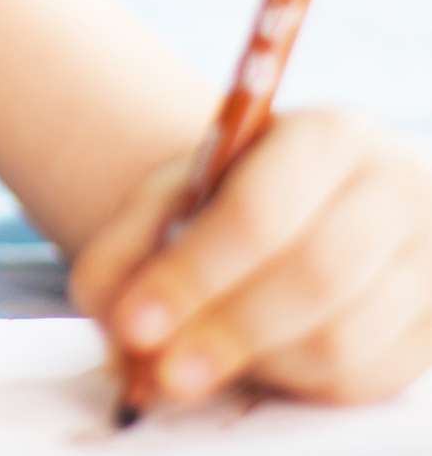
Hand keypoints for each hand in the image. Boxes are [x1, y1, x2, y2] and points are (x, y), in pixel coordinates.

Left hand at [69, 108, 431, 406]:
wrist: (305, 204)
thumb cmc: (229, 197)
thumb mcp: (174, 195)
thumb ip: (128, 248)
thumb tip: (118, 324)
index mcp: (329, 136)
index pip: (259, 212)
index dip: (192, 276)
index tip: (133, 323)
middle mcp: (398, 190)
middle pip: (313, 277)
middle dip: (225, 331)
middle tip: (158, 371)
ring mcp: (431, 262)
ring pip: (344, 340)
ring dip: (258, 364)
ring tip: (193, 365)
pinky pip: (368, 379)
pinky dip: (298, 384)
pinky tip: (253, 364)